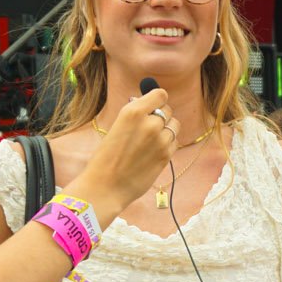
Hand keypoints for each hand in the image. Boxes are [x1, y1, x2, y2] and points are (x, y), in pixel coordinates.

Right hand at [73, 88, 179, 221]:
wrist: (106, 186)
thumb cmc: (106, 157)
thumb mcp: (116, 127)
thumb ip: (135, 115)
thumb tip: (149, 104)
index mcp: (133, 112)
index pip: (160, 95)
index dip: (157, 100)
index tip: (153, 106)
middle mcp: (149, 123)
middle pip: (168, 110)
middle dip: (161, 116)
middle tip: (149, 126)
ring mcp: (160, 140)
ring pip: (174, 126)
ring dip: (166, 130)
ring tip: (151, 140)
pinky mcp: (166, 155)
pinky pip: (175, 142)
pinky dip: (168, 144)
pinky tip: (154, 151)